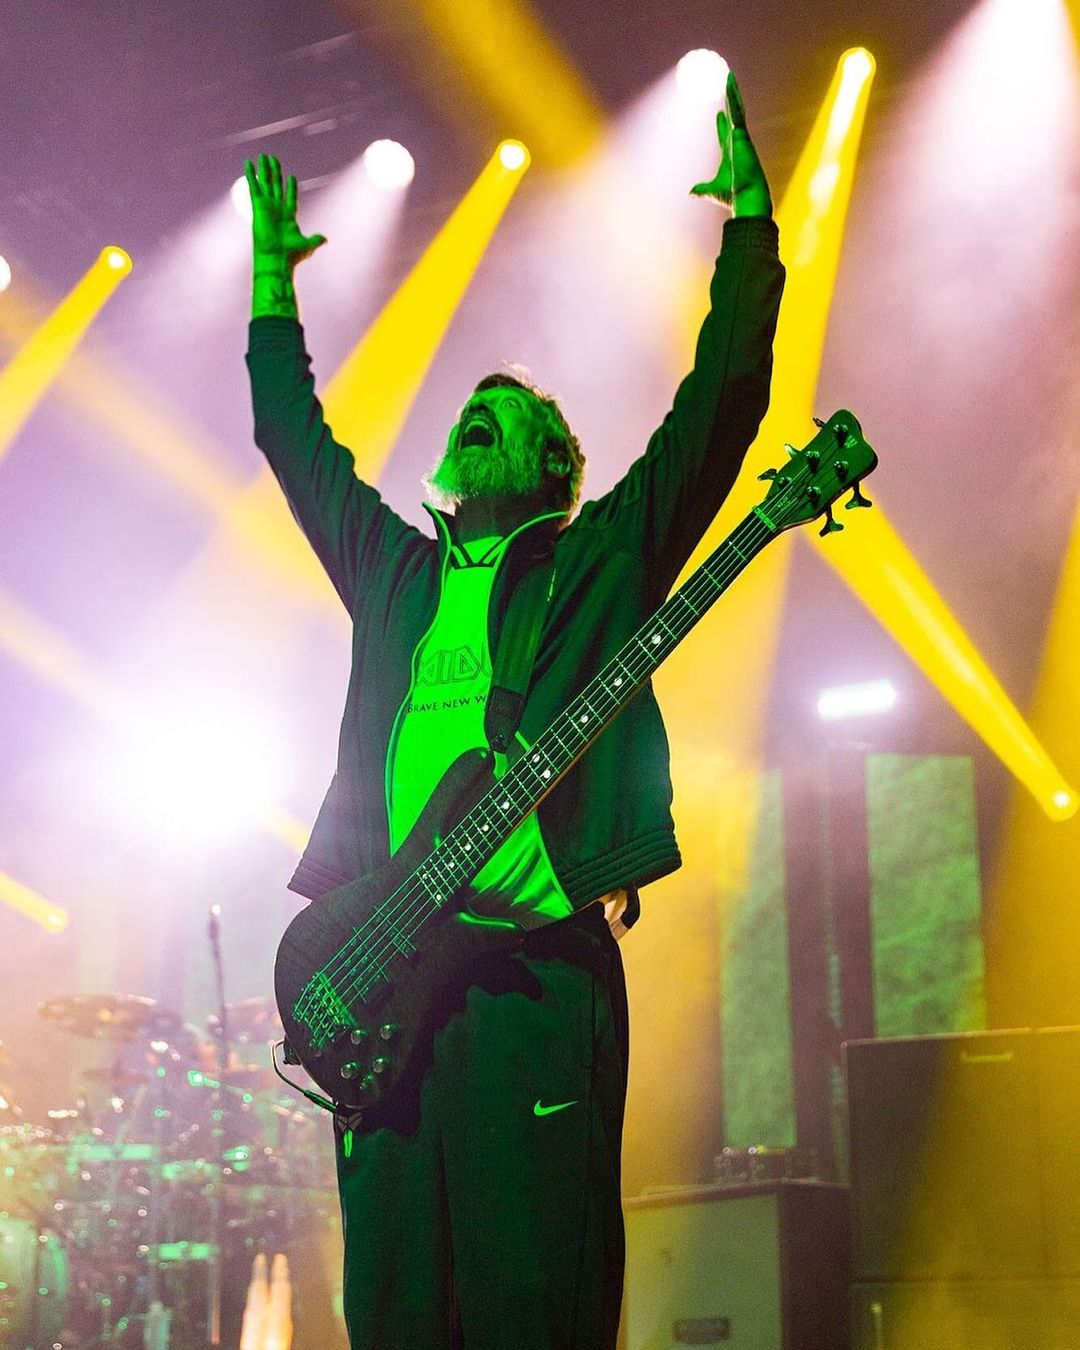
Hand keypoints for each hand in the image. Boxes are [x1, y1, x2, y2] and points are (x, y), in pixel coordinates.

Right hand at [245, 153, 327, 267]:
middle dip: (275, 173)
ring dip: (264, 169)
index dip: (291, 188)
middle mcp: (276, 210)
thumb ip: (315, 240)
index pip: (290, 198)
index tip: (292, 177)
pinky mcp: (258, 206)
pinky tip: (248, 163)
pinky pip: (254, 188)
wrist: (276, 259)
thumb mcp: (308, 246)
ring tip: (263, 155)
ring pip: (266, 183)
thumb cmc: (291, 256)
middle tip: (273, 159)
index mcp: (288, 217)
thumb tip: (325, 239)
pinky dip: (251, 175)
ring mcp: (267, 207)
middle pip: (276, 186)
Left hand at [690, 71, 772, 217]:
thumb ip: (702, 190)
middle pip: (732, 117)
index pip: (724, 134)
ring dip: (732, 92)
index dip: (721, 124)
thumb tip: (690, 193)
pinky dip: (733, 97)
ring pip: (736, 109)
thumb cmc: (733, 196)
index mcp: (730, 153)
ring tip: (729, 76)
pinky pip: (737, 111)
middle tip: (727, 86)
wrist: (746, 196)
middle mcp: (736, 142)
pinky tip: (730, 83)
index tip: (718, 114)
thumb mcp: (712, 190)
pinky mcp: (742, 134)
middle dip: (729, 101)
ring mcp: (740, 136)